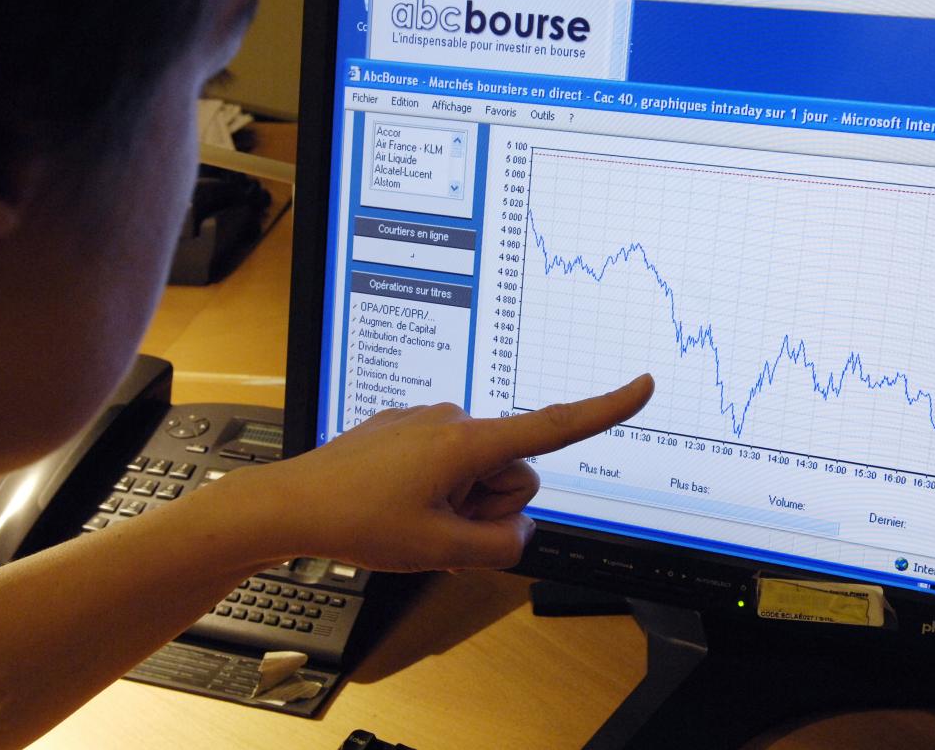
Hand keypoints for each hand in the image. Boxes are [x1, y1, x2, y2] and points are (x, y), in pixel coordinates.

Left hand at [224, 375, 653, 572]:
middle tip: (444, 530)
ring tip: (414, 520)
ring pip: (478, 472)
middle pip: (514, 471)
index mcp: (468, 442)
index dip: (605, 409)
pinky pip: (446, 464)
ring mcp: (427, 424)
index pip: (553, 426)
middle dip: (493, 506)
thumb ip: (500, 546)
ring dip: (461, 503)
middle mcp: (453, 421)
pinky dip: (437, 491)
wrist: (292, 505)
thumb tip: (519, 533)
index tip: (643, 384)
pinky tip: (397, 505)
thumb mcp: (440, 551)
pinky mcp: (406, 432)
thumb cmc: (358, 521)